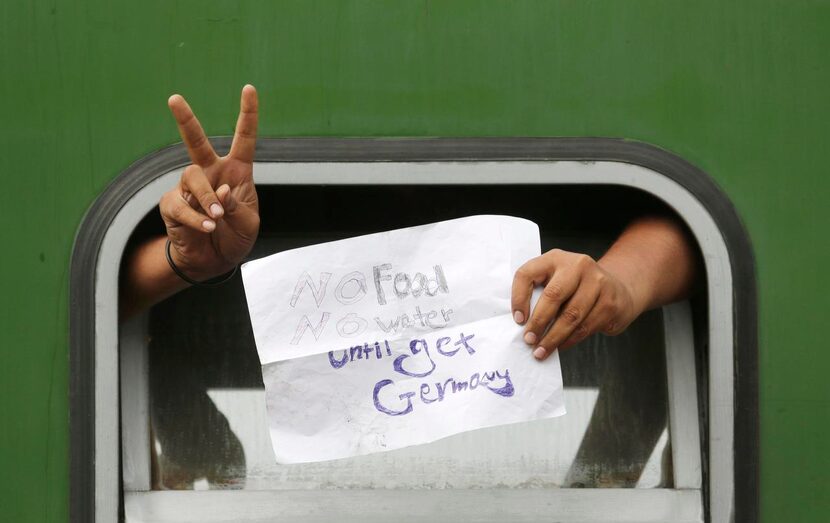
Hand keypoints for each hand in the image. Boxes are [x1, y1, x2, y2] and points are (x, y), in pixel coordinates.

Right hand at [160, 85, 259, 280]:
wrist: (214, 262)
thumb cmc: (235, 237)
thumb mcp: (248, 224)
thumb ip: (238, 206)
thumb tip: (221, 191)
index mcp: (236, 172)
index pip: (244, 138)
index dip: (247, 114)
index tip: (249, 89)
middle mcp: (212, 173)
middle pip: (196, 141)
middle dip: (186, 120)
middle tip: (174, 99)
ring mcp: (190, 188)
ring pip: (193, 177)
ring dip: (206, 198)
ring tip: (217, 217)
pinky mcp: (173, 204)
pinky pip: (181, 205)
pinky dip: (196, 217)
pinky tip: (207, 227)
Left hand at [511, 249, 641, 360]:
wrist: (617, 288)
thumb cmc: (577, 289)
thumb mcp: (556, 281)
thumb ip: (540, 295)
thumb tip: (523, 325)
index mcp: (555, 259)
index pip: (528, 274)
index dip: (518, 298)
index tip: (518, 320)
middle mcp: (578, 265)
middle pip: (553, 295)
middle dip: (538, 322)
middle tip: (529, 340)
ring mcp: (597, 282)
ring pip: (571, 315)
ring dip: (553, 337)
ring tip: (541, 350)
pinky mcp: (609, 302)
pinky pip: (586, 326)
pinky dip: (570, 340)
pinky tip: (560, 346)